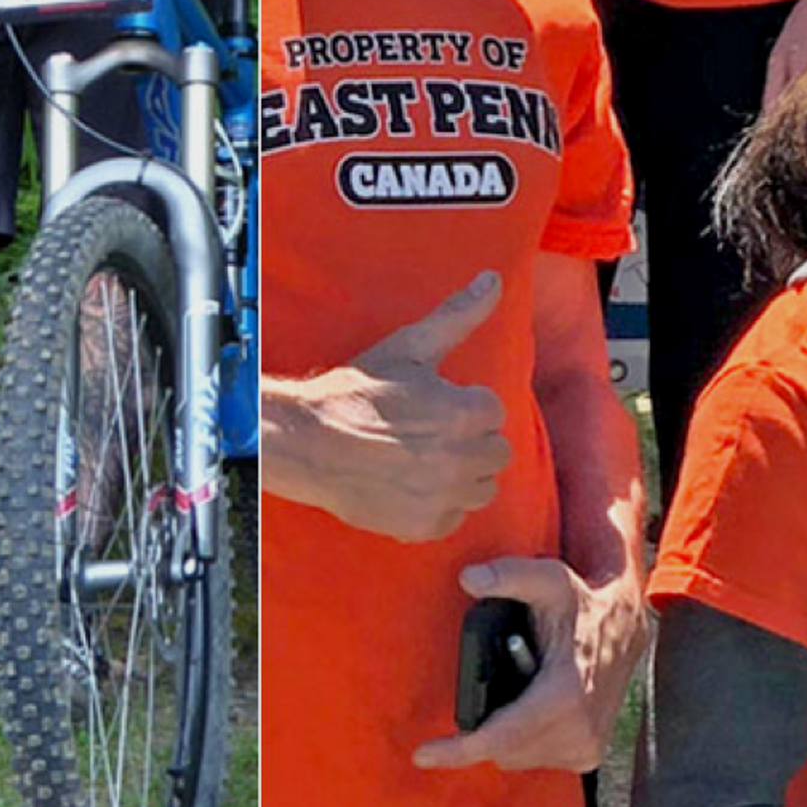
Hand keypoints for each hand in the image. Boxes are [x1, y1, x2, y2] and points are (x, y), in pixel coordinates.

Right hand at [262, 273, 509, 538]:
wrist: (310, 443)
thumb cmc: (358, 391)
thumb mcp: (409, 347)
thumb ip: (458, 315)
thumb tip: (494, 280)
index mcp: (463, 412)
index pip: (493, 411)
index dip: (464, 405)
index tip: (436, 404)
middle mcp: (461, 459)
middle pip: (496, 452)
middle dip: (470, 439)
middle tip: (433, 431)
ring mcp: (444, 497)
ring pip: (483, 488)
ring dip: (464, 474)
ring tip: (429, 459)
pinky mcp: (426, 527)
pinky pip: (457, 517)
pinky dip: (442, 506)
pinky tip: (414, 485)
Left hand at [412, 552, 644, 773]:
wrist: (626, 627)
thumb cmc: (582, 604)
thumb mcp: (548, 578)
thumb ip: (507, 576)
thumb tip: (468, 578)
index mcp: (566, 696)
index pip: (501, 736)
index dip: (459, 750)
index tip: (423, 755)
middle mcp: (579, 731)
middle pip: (504, 749)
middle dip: (485, 725)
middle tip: (496, 679)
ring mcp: (586, 748)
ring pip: (518, 757)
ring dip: (505, 732)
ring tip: (518, 687)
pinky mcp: (589, 755)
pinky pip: (537, 758)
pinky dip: (523, 739)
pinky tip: (528, 706)